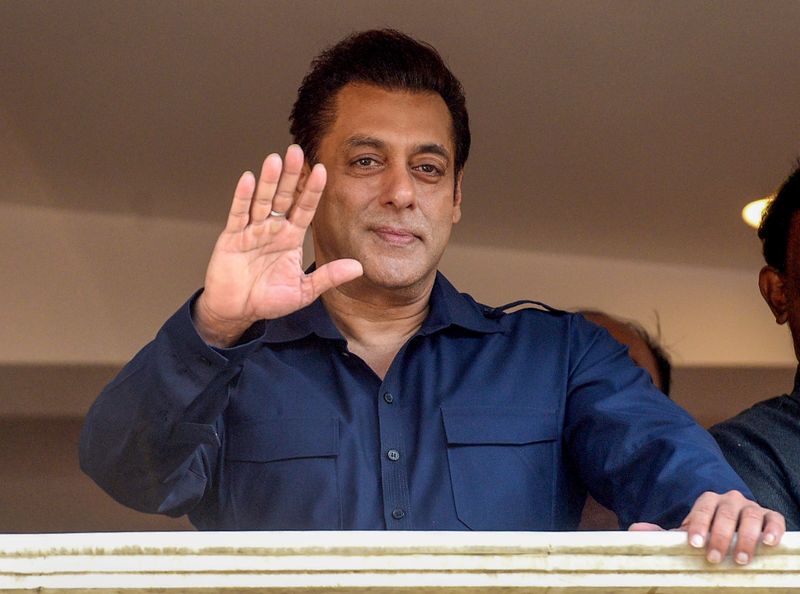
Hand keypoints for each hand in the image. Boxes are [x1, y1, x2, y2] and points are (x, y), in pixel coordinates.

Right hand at [194, 145, 362, 345]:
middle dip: (291, 175)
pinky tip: (248, 179)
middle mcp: (272, 230)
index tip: (322, 170)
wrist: (236, 311)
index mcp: (290, 238)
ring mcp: (251, 231)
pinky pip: (238, 214)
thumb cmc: (268, 300)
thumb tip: (358, 268)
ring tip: (276, 159)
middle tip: (297, 151)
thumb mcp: (303, 291)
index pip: (304, 209)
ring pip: (262, 200)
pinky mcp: (231, 237)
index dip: (312, 191)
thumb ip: (328, 277)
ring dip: (269, 181)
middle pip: (284, 197)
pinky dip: (242, 197)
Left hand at [629, 490, 784, 564]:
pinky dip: (773, 529)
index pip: (702, 508)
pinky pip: (774, 518)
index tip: (694, 544)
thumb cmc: (708, 533)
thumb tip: (634, 529)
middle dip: (719, 535)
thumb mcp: (688, 534)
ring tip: (741, 559)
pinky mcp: (770, 516)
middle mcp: (729, 500)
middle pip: (724, 512)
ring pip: (750, 515)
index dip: (698, 524)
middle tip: (714, 557)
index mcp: (707, 501)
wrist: (734, 530)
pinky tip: (769, 543)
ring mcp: (750, 507)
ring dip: (746, 537)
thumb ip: (663, 533)